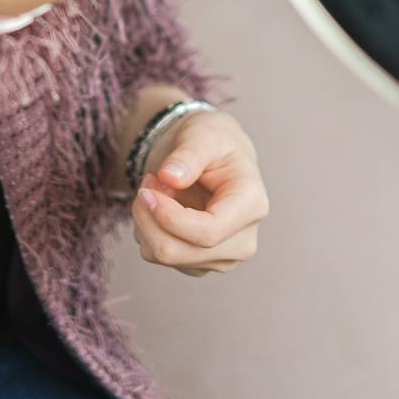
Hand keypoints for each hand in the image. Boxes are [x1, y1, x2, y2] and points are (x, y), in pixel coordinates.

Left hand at [132, 110, 267, 276]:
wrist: (212, 155)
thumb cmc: (212, 141)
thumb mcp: (202, 134)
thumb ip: (188, 154)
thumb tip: (169, 178)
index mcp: (252, 205)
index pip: (209, 232)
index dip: (169, 217)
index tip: (146, 190)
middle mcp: (243, 240)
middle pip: (180, 251)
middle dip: (149, 216)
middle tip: (148, 181)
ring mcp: (222, 257)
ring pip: (165, 255)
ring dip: (146, 220)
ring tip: (156, 187)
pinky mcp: (200, 264)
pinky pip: (158, 256)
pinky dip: (147, 230)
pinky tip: (159, 205)